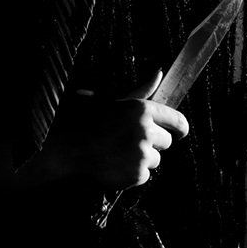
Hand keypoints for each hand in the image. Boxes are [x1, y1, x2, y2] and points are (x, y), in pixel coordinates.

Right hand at [37, 70, 189, 189]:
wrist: (66, 149)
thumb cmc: (86, 120)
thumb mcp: (112, 100)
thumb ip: (141, 90)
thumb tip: (159, 72)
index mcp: (141, 109)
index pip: (178, 120)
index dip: (179, 128)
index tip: (179, 133)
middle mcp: (145, 130)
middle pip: (166, 141)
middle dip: (153, 142)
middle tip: (128, 140)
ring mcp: (142, 154)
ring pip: (155, 159)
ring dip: (142, 158)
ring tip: (117, 152)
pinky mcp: (137, 174)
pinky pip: (144, 175)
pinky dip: (132, 173)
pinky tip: (114, 164)